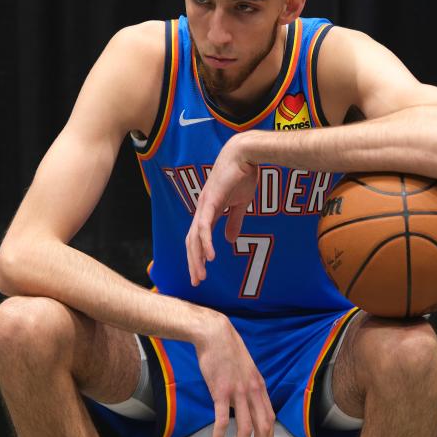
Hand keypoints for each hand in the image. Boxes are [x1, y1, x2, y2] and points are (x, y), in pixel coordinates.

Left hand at [186, 135, 257, 285]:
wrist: (245, 154)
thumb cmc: (243, 174)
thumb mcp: (240, 204)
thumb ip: (234, 222)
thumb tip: (230, 240)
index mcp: (208, 211)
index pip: (198, 239)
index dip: (198, 257)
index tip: (201, 274)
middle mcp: (202, 210)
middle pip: (192, 242)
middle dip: (193, 263)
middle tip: (196, 281)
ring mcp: (204, 205)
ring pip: (195, 238)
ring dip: (197, 258)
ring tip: (201, 275)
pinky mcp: (210, 201)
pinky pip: (205, 227)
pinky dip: (206, 243)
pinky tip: (210, 257)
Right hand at [195, 314, 274, 436]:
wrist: (215, 333)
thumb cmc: (227, 349)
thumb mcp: (245, 367)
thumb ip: (248, 384)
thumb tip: (247, 398)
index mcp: (259, 386)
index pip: (270, 417)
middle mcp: (252, 391)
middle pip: (263, 428)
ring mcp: (238, 392)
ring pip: (246, 429)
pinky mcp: (220, 392)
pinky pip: (222, 421)